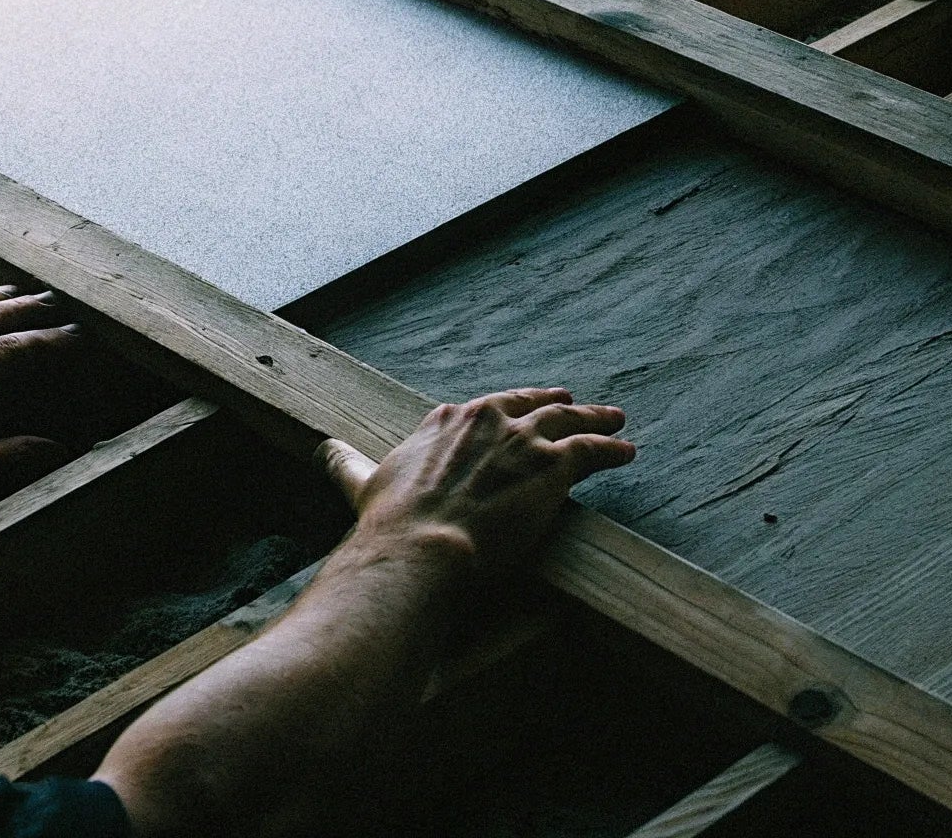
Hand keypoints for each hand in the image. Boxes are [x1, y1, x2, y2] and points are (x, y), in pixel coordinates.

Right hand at [319, 388, 635, 576]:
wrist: (421, 547)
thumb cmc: (391, 525)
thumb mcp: (362, 483)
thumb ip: (348, 463)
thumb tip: (324, 448)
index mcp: (448, 420)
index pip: (486, 407)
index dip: (507, 409)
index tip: (518, 410)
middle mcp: (489, 419)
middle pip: (533, 404)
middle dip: (556, 404)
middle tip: (573, 403)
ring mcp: (524, 440)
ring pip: (572, 419)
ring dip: (596, 418)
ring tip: (615, 419)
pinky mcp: (554, 466)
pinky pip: (594, 448)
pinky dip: (613, 448)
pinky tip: (626, 452)